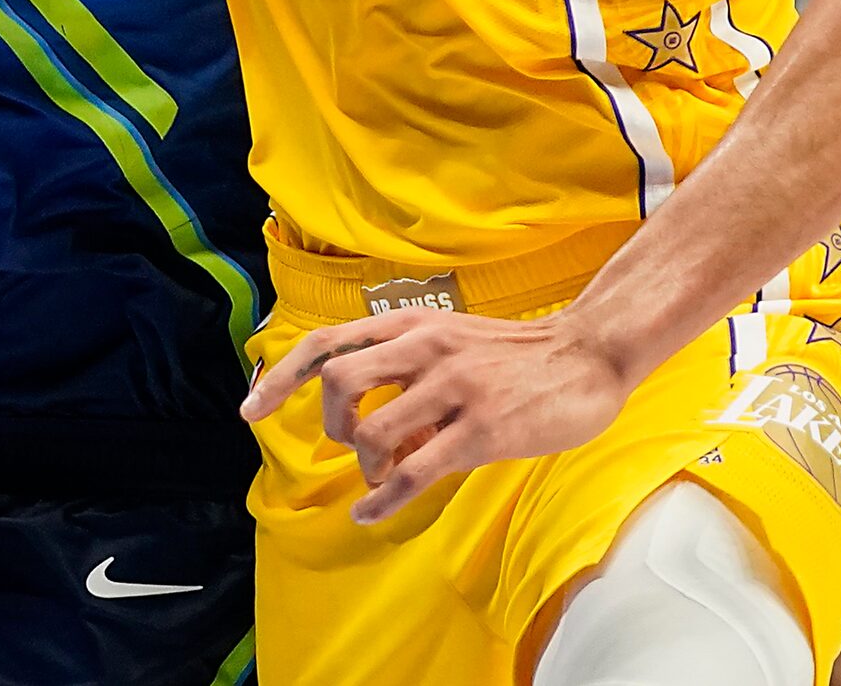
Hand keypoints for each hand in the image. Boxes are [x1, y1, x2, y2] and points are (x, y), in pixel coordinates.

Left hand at [240, 305, 631, 523]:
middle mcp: (424, 348)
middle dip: (331, 424)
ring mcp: (453, 388)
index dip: (281, 377)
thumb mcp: (451, 340)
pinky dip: (384, 500)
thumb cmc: (517, 356)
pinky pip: (414, 471)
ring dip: (367, 466)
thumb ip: (405, 364)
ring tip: (388, 476)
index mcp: (411, 326)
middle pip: (337, 382)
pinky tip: (373, 514)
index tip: (251, 411)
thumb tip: (368, 419)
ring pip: (373, 433)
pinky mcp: (481, 430)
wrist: (589, 354)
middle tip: (353, 447)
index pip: (327, 342)